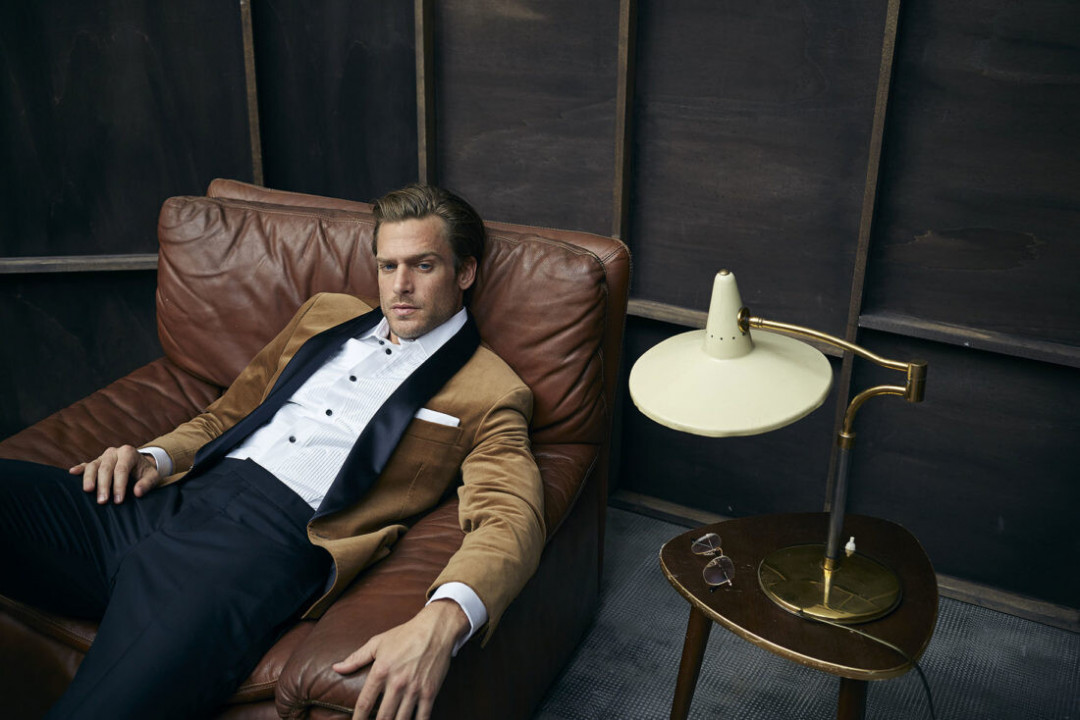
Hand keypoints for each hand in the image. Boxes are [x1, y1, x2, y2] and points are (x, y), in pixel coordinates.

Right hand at [69, 445, 161, 503]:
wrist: (140, 464)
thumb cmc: (145, 472)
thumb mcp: (153, 476)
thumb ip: (147, 484)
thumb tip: (137, 493)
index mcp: (128, 453)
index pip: (121, 470)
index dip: (119, 485)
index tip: (118, 500)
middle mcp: (114, 452)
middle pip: (106, 468)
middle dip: (104, 485)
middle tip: (102, 501)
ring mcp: (103, 456)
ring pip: (93, 465)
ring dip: (89, 478)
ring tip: (88, 491)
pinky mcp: (96, 462)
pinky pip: (86, 464)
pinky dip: (79, 468)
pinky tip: (72, 473)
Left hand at [333, 600, 469, 719]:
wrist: (435, 629)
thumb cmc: (405, 635)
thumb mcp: (377, 643)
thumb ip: (356, 658)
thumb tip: (336, 668)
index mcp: (380, 671)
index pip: (364, 703)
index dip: (357, 719)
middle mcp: (396, 683)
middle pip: (383, 717)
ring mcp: (414, 689)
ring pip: (401, 719)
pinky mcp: (430, 692)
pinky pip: (422, 716)